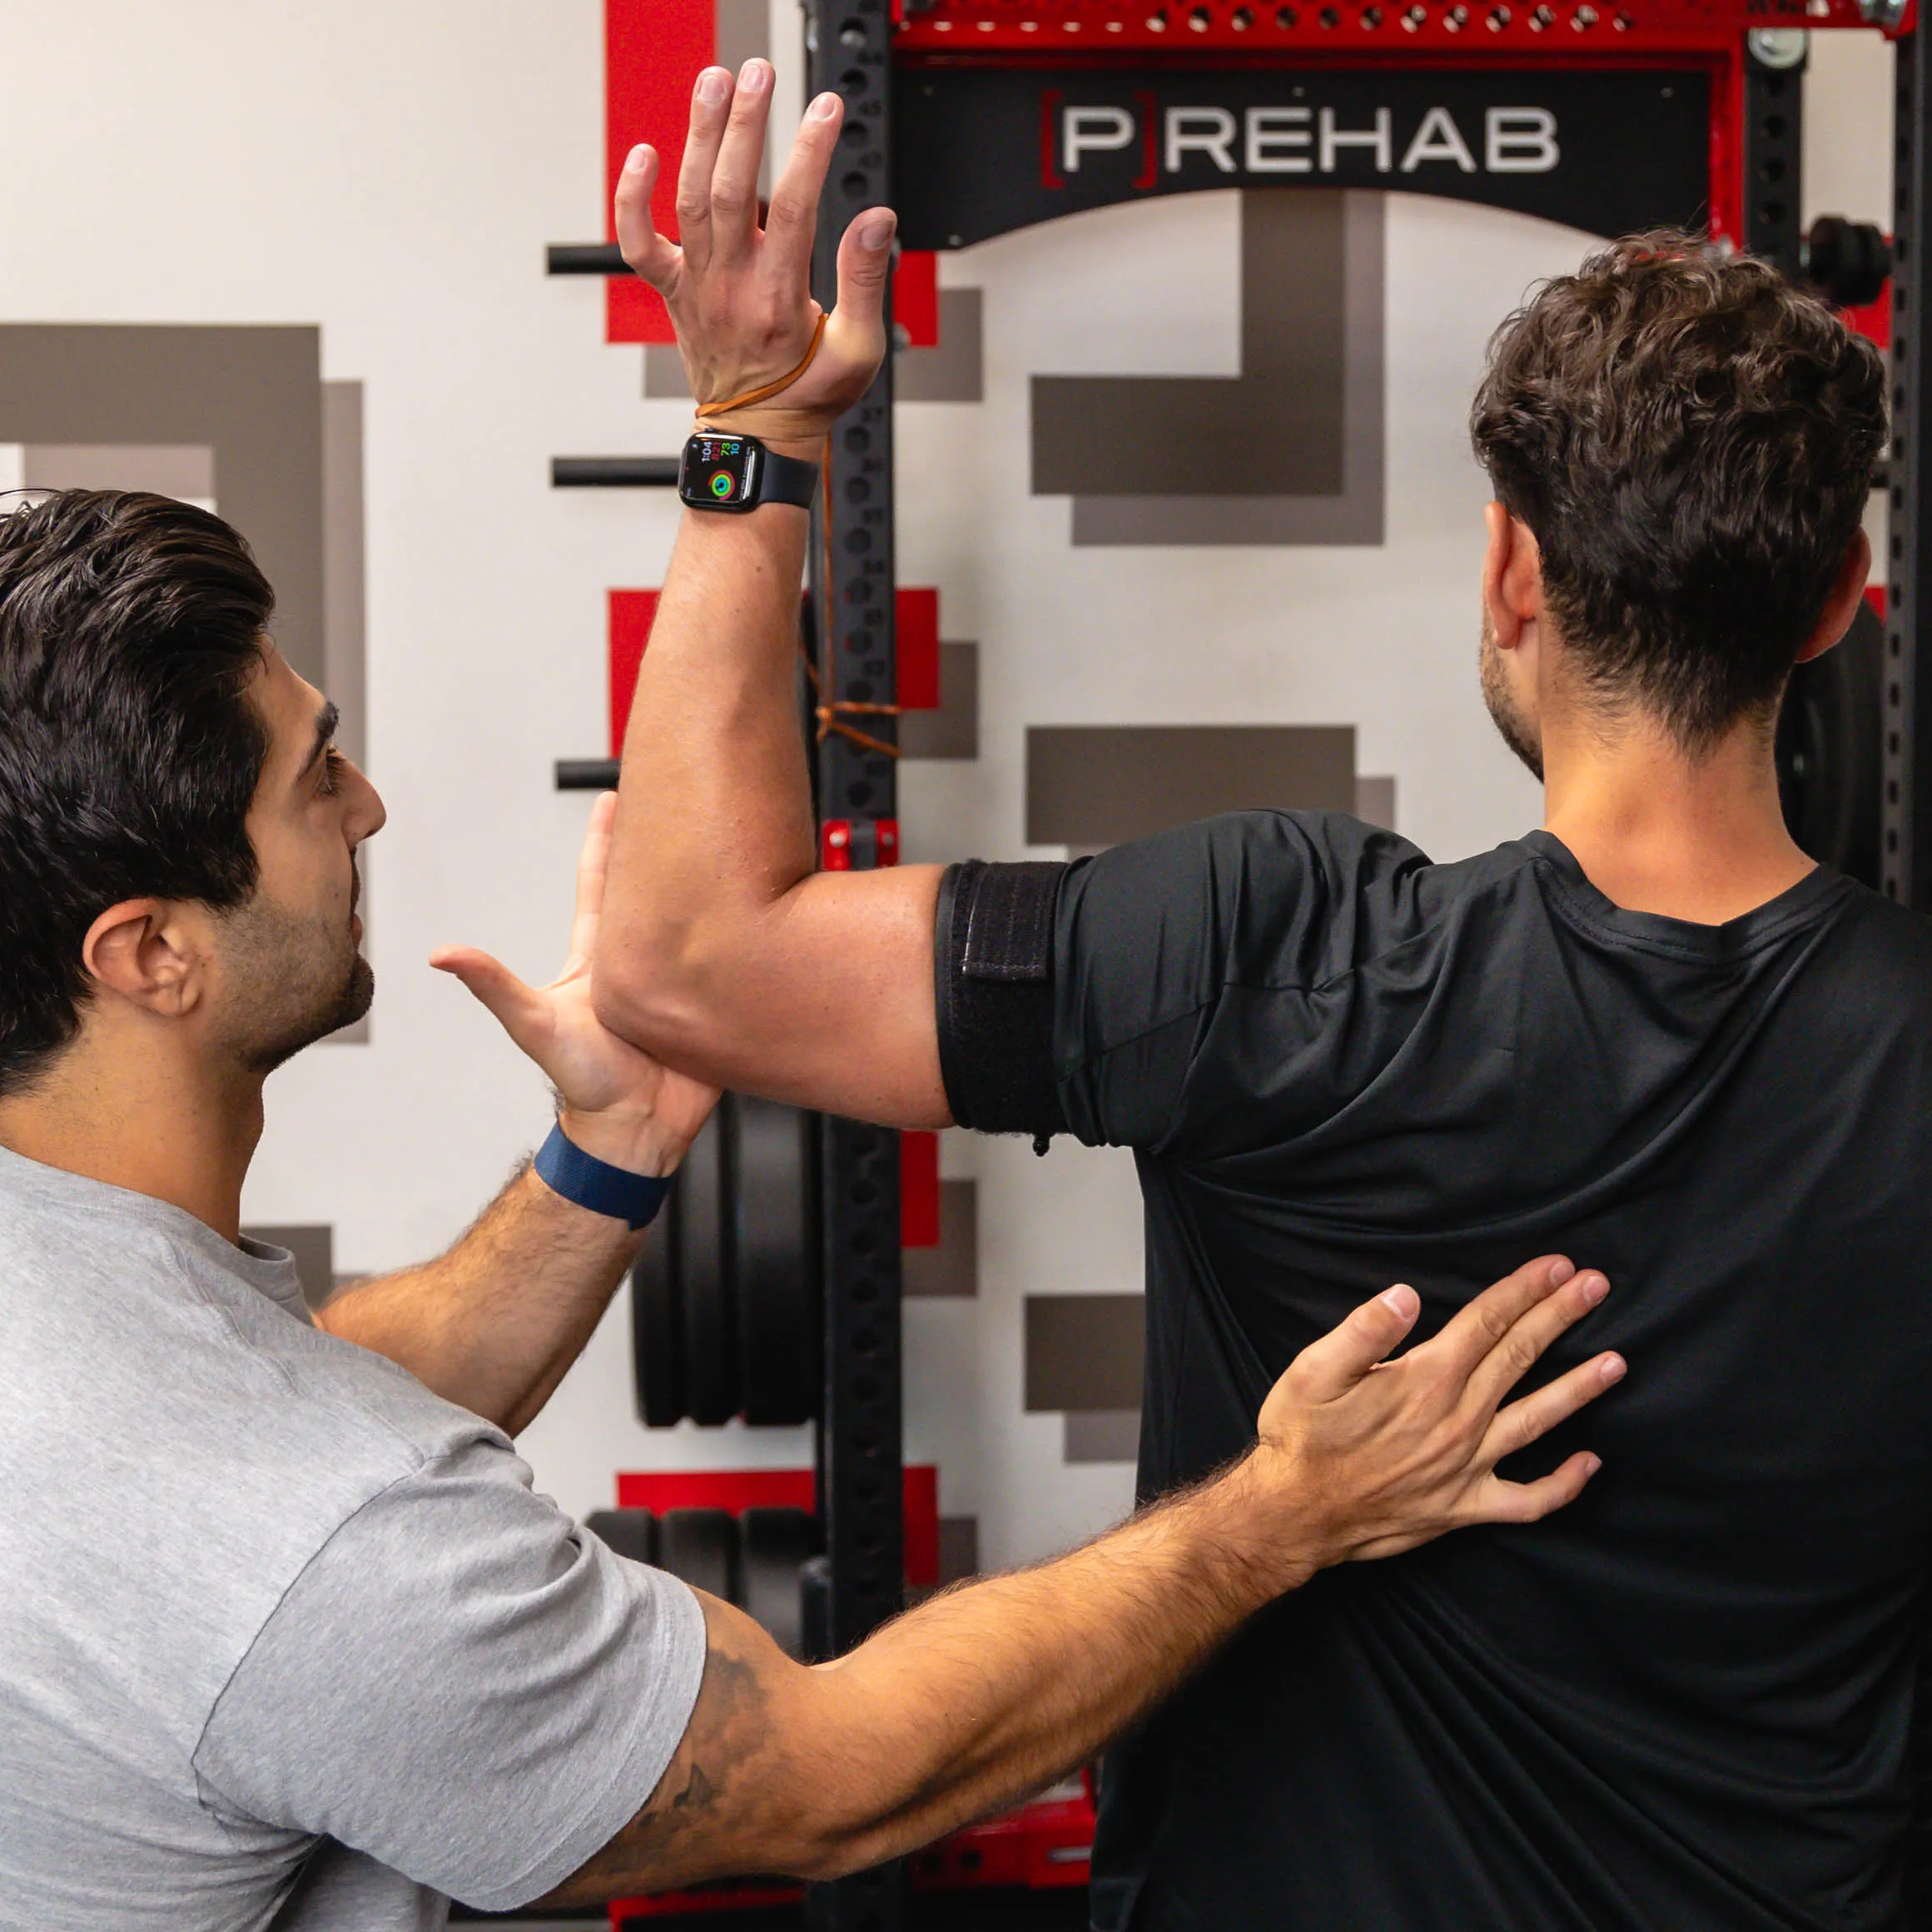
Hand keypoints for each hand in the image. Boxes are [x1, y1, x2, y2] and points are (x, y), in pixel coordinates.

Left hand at [431, 793, 720, 1176]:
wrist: (638, 1133)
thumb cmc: (586, 1084)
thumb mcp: (535, 1024)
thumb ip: (494, 985)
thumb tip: (440, 954)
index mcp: (602, 955)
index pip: (605, 883)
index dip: (609, 839)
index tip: (618, 797)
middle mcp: (643, 959)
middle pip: (656, 888)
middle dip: (667, 842)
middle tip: (683, 798)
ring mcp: (683, 977)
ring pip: (701, 917)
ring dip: (713, 881)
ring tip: (730, 838)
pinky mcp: (717, 1002)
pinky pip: (737, 958)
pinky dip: (750, 931)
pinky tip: (766, 904)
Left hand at [615, 61, 895, 446]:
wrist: (757, 435)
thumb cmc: (809, 395)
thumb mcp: (859, 351)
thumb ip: (866, 282)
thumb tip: (876, 221)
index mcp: (780, 301)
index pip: (797, 208)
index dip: (811, 152)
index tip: (825, 110)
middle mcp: (732, 287)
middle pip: (734, 190)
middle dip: (746, 125)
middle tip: (758, 74)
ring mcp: (697, 287)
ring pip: (691, 199)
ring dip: (701, 137)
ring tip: (715, 81)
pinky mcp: (674, 291)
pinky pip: (640, 244)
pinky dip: (632, 199)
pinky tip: (644, 153)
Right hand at [1246, 1256, 1620, 1582]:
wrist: (1294, 1515)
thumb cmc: (1299, 1438)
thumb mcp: (1311, 1371)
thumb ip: (1363, 1330)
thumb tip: (1406, 1295)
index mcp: (1424, 1381)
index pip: (1486, 1323)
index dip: (1524, 1291)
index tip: (1558, 1266)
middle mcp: (1456, 1421)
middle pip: (1519, 1357)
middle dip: (1560, 1317)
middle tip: (1596, 1286)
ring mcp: (1467, 1467)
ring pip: (1538, 1420)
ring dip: (1580, 1388)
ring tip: (1617, 1363)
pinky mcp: (1465, 1508)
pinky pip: (1528, 1500)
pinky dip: (1564, 1485)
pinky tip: (1590, 1465)